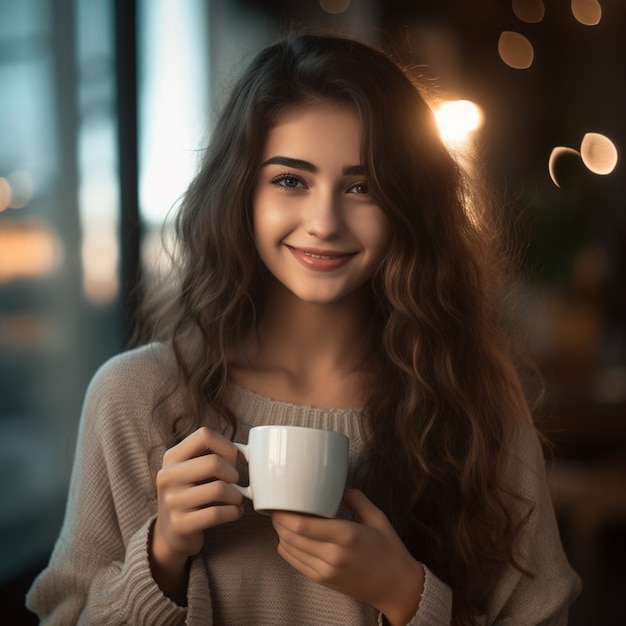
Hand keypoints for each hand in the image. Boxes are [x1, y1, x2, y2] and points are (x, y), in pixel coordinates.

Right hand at [151, 427, 243, 601]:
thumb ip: (212, 455)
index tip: (232, 459)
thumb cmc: (191, 494)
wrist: (170, 533)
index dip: (226, 445)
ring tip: (235, 499)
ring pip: (219, 489)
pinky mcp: (181, 524)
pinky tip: (235, 512)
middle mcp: (167, 476)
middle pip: (214, 462)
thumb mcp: (191, 470)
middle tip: (234, 482)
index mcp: (172, 457)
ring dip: (236, 495)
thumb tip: (244, 452)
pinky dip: (234, 512)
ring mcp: (172, 501)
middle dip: (233, 473)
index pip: (204, 435)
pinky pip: (217, 513)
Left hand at [271, 489, 423, 625]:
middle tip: (278, 507)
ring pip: (289, 550)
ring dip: (281, 533)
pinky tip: (290, 537)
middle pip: (291, 536)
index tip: (281, 501)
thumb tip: (339, 488)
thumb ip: (356, 499)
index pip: (303, 525)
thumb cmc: (389, 550)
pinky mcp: (322, 581)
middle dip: (279, 520)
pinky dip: (287, 548)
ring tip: (282, 519)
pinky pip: (295, 563)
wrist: (396, 587)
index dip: (285, 513)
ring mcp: (326, 571)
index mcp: (346, 535)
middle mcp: (333, 555)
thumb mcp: (378, 518)